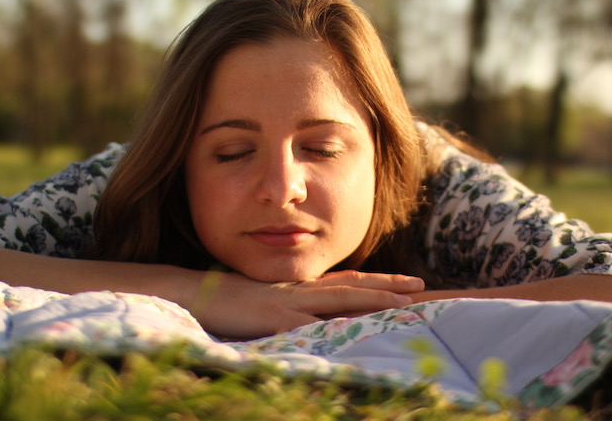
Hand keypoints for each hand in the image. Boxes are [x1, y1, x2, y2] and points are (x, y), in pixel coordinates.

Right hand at [187, 270, 424, 339]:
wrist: (191, 291)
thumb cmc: (223, 300)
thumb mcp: (262, 303)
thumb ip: (286, 308)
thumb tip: (307, 318)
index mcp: (298, 288)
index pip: (346, 282)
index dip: (377, 282)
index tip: (406, 284)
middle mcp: (299, 291)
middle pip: (352, 286)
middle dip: (387, 287)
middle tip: (420, 287)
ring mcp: (288, 303)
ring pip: (340, 300)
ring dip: (373, 300)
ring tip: (405, 304)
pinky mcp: (272, 318)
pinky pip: (309, 324)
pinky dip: (332, 326)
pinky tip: (354, 330)